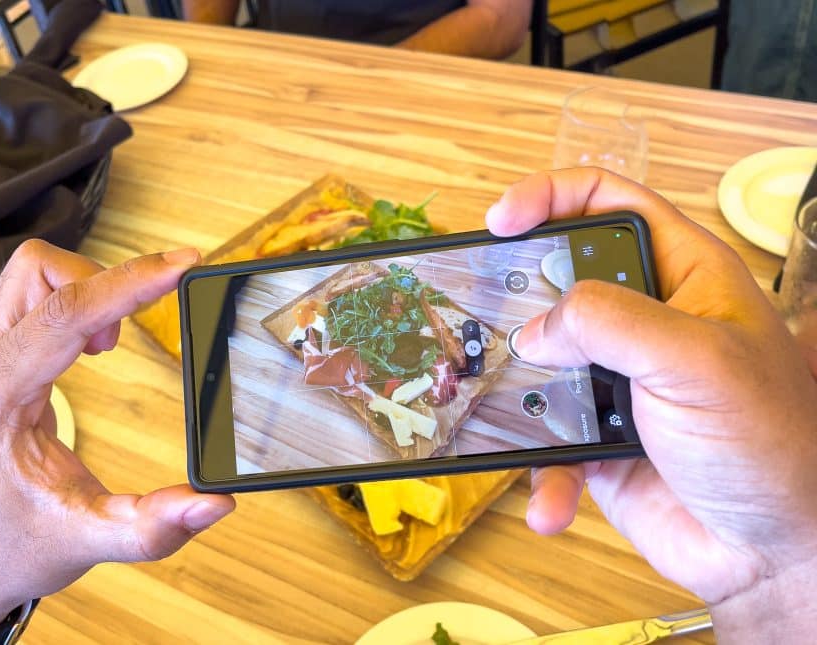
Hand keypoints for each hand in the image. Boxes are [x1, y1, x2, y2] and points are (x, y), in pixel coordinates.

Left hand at [0, 241, 234, 631]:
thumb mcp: (87, 541)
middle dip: (104, 277)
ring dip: (87, 287)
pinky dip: (77, 302)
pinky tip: (98, 343)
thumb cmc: (14, 547)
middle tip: (146, 317)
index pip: (66, 313)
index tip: (183, 265)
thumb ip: (152, 526)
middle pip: (37, 270)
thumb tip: (216, 503)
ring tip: (114, 343)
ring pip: (33, 274)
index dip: (129, 283)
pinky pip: (36, 298)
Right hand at [486, 169, 816, 639]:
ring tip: (514, 420)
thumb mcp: (698, 362)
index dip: (552, 196)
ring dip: (517, 399)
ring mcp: (615, 381)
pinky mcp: (594, 438)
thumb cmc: (773, 446)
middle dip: (516, 301)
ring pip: (538, 363)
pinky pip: (543, 443)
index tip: (501, 218)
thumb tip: (535, 328)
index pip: (608, 202)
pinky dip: (541, 475)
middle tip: (485, 318)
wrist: (773, 552)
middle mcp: (645, 322)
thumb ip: (611, 323)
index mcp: (682, 276)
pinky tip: (553, 500)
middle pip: (557, 280)